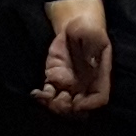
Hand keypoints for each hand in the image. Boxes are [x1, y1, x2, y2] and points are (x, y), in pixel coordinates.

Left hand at [34, 0, 114, 115]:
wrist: (73, 26)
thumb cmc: (87, 28)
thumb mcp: (92, 33)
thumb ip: (92, 47)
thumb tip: (91, 63)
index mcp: (99, 77)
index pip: (100, 98)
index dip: (90, 105)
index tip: (77, 103)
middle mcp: (85, 85)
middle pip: (81, 110)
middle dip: (69, 110)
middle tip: (59, 99)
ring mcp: (69, 85)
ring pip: (64, 106)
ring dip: (54, 107)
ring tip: (45, 97)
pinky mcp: (54, 80)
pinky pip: (49, 96)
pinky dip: (42, 99)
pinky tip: (36, 94)